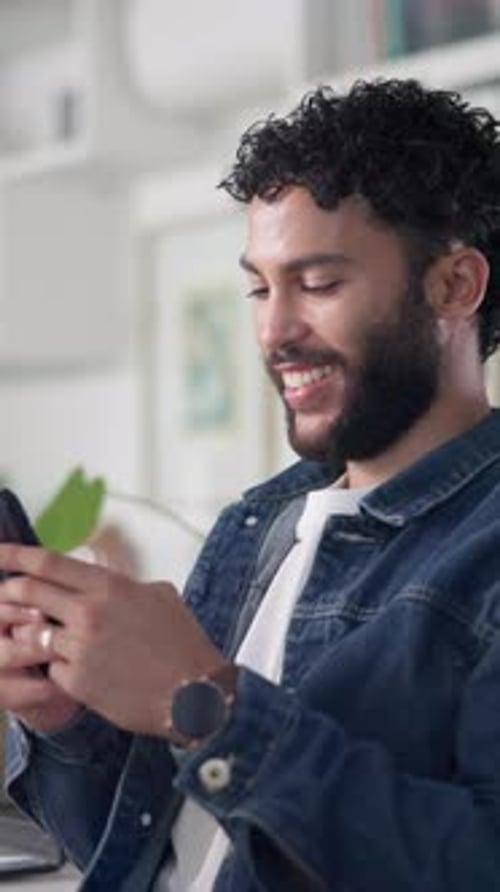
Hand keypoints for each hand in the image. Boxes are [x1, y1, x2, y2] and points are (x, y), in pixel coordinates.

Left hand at [0, 545, 226, 736]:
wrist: (195, 692)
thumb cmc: (183, 644)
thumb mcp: (160, 595)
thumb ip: (124, 584)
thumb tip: (106, 579)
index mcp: (109, 586)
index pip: (48, 563)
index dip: (15, 554)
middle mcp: (89, 613)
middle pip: (28, 593)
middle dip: (8, 591)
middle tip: (3, 594)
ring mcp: (80, 648)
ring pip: (32, 633)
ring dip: (31, 632)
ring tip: (44, 637)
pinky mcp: (76, 682)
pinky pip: (51, 668)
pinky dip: (58, 667)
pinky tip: (82, 671)